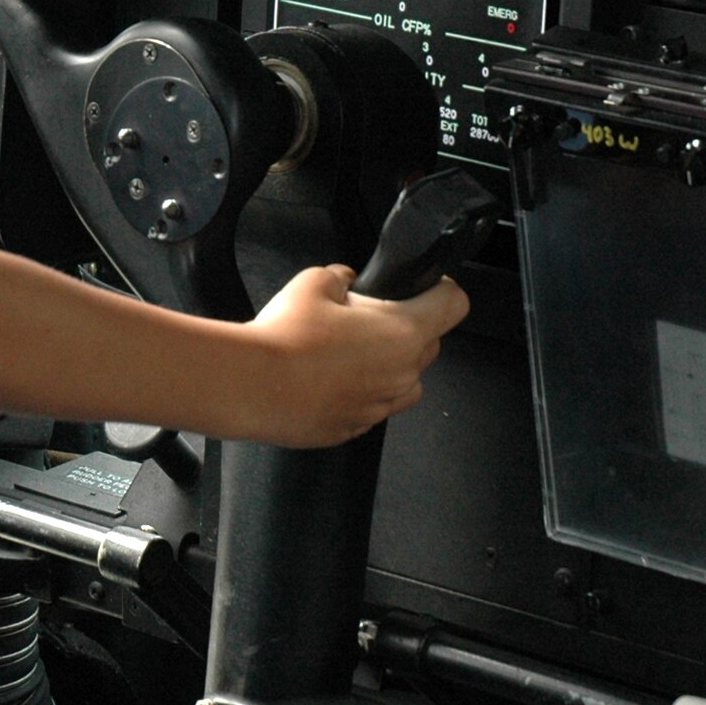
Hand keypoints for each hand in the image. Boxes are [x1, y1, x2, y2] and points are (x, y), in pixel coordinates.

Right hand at [238, 264, 469, 447]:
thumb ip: (342, 277)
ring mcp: (380, 405)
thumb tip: (345, 281)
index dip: (441, 289)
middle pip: (429, 343)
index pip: (453, 304)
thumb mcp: (313, 281)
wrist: (252, 385)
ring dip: (384, 363)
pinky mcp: (356, 427)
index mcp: (402, 332)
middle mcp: (401, 373)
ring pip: (403, 379)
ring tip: (342, 351)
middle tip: (362, 316)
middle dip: (404, 326)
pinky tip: (324, 377)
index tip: (426, 287)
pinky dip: (358, 390)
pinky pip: (371, 404)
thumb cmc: (285, 337)